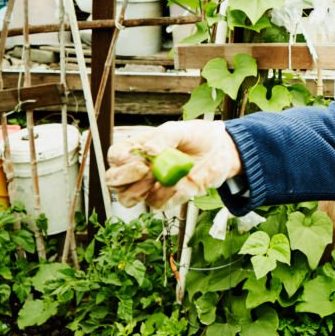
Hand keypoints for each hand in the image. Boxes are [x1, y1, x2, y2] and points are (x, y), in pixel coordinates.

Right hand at [105, 120, 241, 209]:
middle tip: (145, 170)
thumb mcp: (181, 130)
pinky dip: (165, 196)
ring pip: (127, 198)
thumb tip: (148, 150)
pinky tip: (179, 185)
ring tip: (160, 178)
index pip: (115, 156)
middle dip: (124, 178)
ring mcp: (150, 186)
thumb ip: (164, 137)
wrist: (220, 152)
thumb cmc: (196, 137)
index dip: (119, 160)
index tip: (135, 159)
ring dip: (140, 190)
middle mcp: (138, 169)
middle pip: (113, 180)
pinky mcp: (165, 198)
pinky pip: (155, 204)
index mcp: (137, 149)